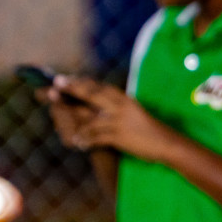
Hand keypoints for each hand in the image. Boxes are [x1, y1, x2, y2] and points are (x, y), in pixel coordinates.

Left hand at [49, 76, 180, 163]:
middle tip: (56, 84)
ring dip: (72, 117)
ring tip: (56, 117)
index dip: (80, 82)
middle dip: (73, 89)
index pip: (98, 86)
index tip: (65, 79)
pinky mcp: (120, 136)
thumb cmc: (146, 127)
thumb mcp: (131, 110)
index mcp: (123, 98)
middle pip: (92, 94)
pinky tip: (77, 143)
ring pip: (91, 117)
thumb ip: (114, 104)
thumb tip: (95, 98)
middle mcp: (120, 106)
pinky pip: (98, 137)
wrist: (166, 143)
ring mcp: (119, 121)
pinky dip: (86, 139)